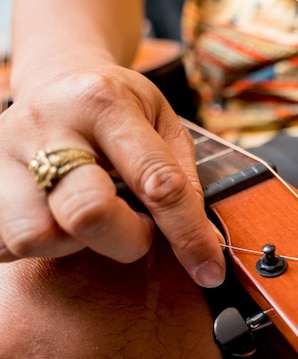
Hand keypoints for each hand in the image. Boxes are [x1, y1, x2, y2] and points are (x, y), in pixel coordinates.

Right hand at [0, 65, 224, 286]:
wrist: (58, 81)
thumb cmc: (119, 108)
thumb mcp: (162, 122)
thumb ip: (182, 178)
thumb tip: (204, 244)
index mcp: (104, 103)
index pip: (157, 182)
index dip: (189, 234)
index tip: (209, 270)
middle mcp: (47, 125)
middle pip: (86, 213)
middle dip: (127, 241)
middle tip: (138, 229)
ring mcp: (4, 153)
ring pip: (36, 236)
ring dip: (78, 244)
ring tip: (94, 221)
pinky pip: (6, 243)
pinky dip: (43, 244)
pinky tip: (60, 220)